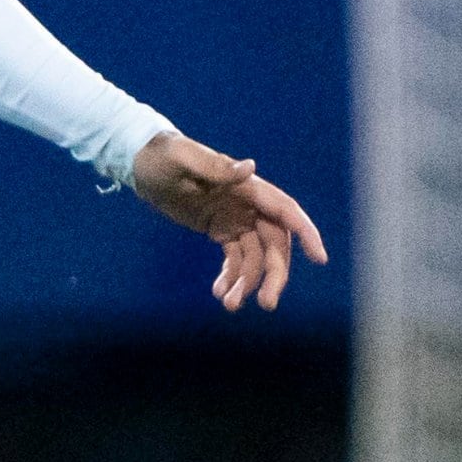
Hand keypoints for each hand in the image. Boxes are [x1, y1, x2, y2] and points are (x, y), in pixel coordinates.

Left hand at [133, 130, 328, 310]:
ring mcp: (236, 219)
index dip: (305, 233)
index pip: (284, 211)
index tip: (319, 259)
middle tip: (267, 304)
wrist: (142, 164)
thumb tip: (249, 168)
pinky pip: (235, 258)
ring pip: (255, 257)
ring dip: (248, 282)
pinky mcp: (220, 230)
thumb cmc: (162, 156)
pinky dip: (231, 276)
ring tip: (229, 304)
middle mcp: (248, 205)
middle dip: (274, 275)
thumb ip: (216, 167)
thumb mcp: (183, 159)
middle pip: (274, 244)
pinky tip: (220, 292)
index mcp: (247, 187)